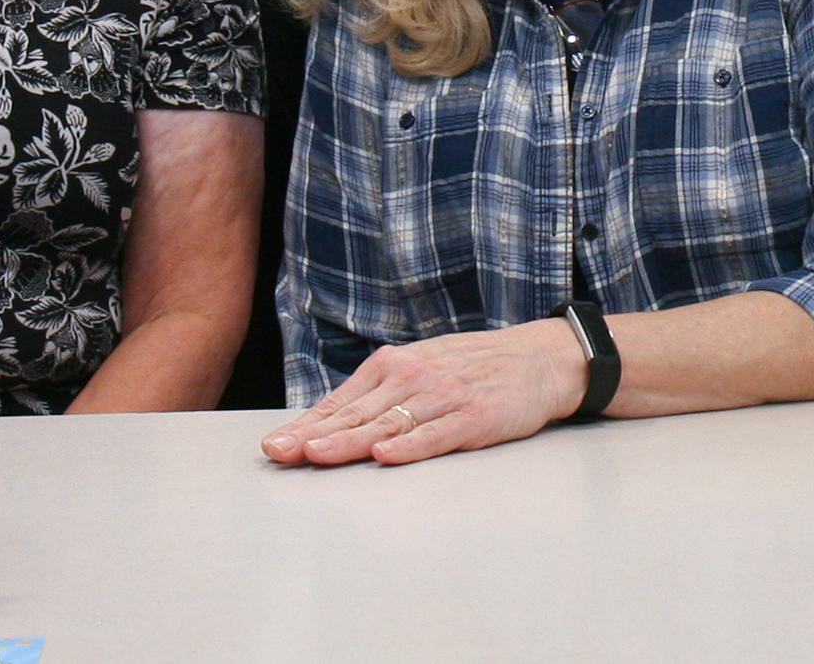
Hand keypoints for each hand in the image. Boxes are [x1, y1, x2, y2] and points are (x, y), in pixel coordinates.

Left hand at [260, 318, 588, 465]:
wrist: (538, 358)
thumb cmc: (473, 367)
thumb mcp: (422, 367)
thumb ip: (381, 394)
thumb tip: (331, 422)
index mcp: (394, 365)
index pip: (341, 402)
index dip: (306, 425)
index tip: (275, 444)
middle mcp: (412, 376)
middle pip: (355, 415)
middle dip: (312, 436)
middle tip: (278, 452)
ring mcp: (442, 396)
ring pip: (386, 425)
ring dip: (348, 442)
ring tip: (315, 455)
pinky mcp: (473, 417)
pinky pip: (435, 434)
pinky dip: (409, 446)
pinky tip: (385, 455)